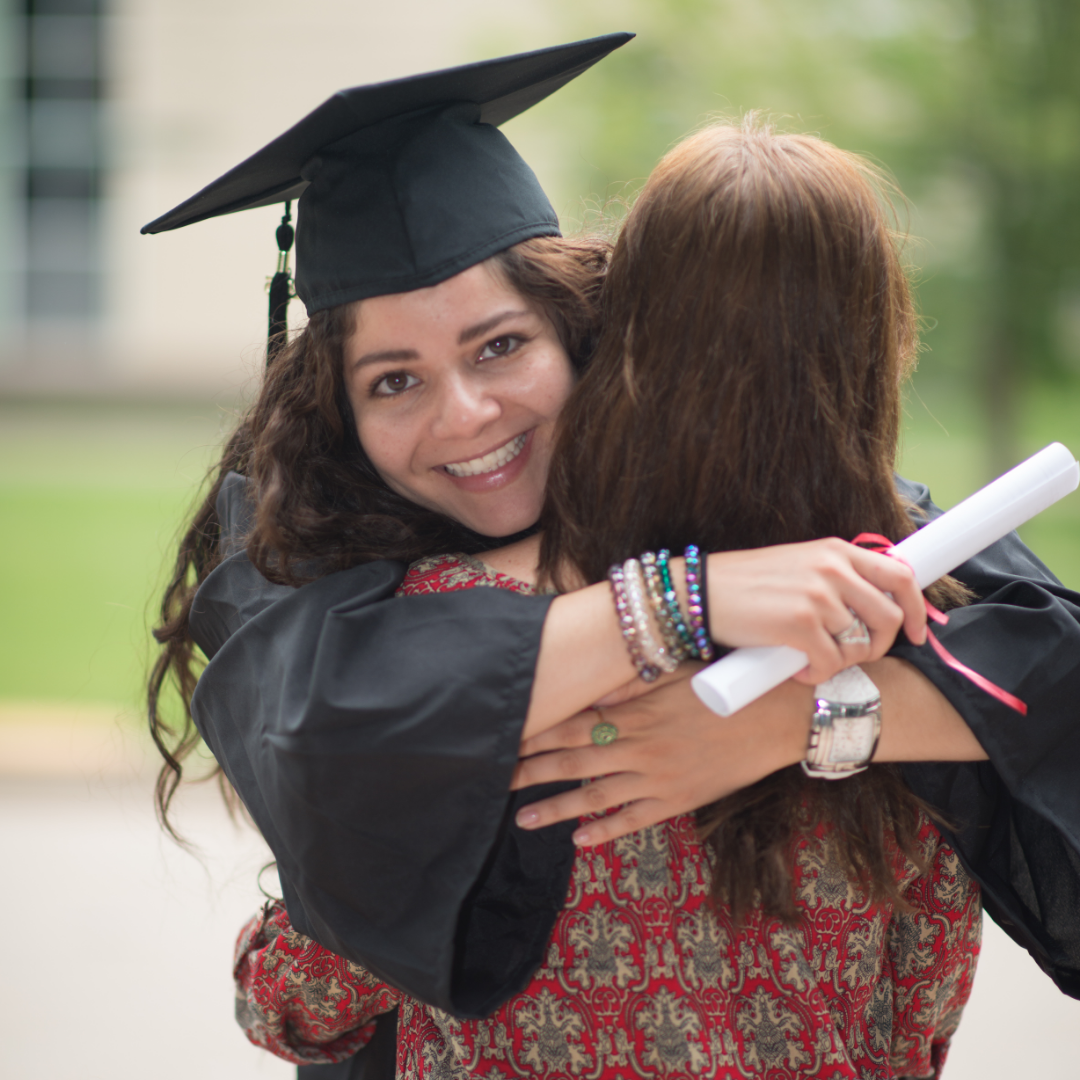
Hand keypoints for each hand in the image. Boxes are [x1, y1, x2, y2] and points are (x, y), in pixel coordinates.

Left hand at [511, 670, 810, 845]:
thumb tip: (592, 686)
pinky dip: (605, 831)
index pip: (571, 726)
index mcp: (636, 712)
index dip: (535, 733)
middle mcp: (639, 748)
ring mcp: (658, 778)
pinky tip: (579, 841)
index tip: (504, 737)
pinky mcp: (678, 800)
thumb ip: (631, 682)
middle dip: (530, 771)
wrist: (779, 718)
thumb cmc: (728, 686)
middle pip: (572, 762)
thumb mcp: (677, 671)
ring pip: (595, 797)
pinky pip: (634, 820)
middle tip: (495, 779)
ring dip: (556, 808)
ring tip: (522, 818)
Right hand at [704, 539, 926, 683]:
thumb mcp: (797, 565)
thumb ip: (832, 579)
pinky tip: (794, 667)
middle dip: (878, 646)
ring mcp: (818, 596)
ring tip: (811, 658)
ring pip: (858, 645)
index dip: (915, 609)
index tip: (916, 633)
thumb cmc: (743, 585)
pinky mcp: (800, 624)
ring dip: (839, 661)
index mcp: (835, 551)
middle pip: (888, 617)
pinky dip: (815, 674)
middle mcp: (832, 569)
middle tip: (854, 655)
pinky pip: (830, 663)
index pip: (898, 575)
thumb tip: (864, 612)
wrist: (698, 593)